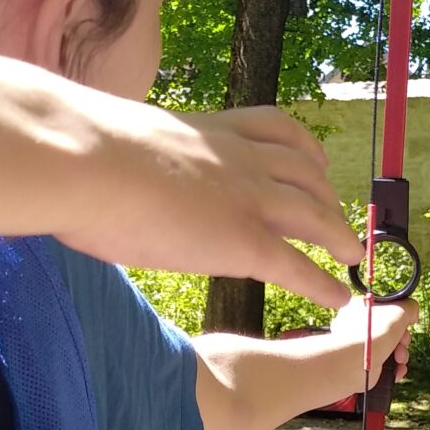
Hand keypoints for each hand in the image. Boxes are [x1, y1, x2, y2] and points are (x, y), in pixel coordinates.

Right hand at [56, 101, 357, 308]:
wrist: (81, 160)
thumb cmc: (77, 151)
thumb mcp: (118, 138)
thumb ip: (132, 154)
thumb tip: (100, 161)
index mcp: (210, 130)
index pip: (276, 130)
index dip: (304, 150)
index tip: (317, 164)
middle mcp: (241, 159)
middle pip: (307, 175)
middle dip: (328, 197)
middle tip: (338, 218)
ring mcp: (248, 199)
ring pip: (315, 217)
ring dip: (339, 238)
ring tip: (353, 256)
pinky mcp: (244, 242)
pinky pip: (298, 267)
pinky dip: (323, 284)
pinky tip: (338, 299)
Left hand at [328, 293, 417, 382]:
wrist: (354, 364)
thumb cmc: (372, 333)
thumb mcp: (398, 310)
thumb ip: (409, 307)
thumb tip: (412, 315)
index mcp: (360, 308)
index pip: (385, 309)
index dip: (400, 317)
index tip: (405, 323)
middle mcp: (357, 327)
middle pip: (390, 331)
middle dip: (402, 339)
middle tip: (402, 342)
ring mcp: (359, 347)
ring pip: (389, 349)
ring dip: (401, 354)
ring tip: (399, 358)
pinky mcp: (362, 365)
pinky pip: (384, 365)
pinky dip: (394, 368)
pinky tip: (397, 369)